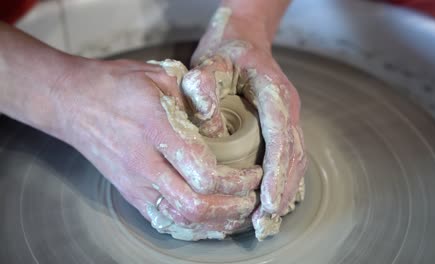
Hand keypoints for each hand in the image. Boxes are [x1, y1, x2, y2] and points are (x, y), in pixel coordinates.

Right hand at [55, 58, 262, 239]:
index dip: (236, 181)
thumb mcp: (161, 76)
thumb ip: (195, 100)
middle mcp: (144, 163)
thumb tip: (224, 128)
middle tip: (251, 199)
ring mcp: (134, 183)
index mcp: (156, 129)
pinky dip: (191, 228)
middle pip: (194, 205)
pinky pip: (163, 220)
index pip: (203, 172)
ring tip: (238, 215)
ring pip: (179, 220)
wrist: (72, 102)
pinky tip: (211, 224)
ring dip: (215, 223)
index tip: (252, 173)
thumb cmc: (117, 85)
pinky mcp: (129, 193)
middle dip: (231, 208)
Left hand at [182, 7, 307, 238]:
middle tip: (266, 222)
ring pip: (295, 160)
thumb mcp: (209, 62)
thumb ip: (203, 86)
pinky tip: (273, 202)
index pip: (281, 137)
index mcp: (275, 92)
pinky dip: (283, 182)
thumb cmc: (226, 53)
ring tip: (268, 220)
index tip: (270, 201)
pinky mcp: (280, 126)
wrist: (242, 40)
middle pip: (294, 155)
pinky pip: (288, 158)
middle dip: (283, 190)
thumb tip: (210, 129)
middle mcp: (287, 108)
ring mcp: (287, 118)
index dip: (277, 172)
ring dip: (285, 191)